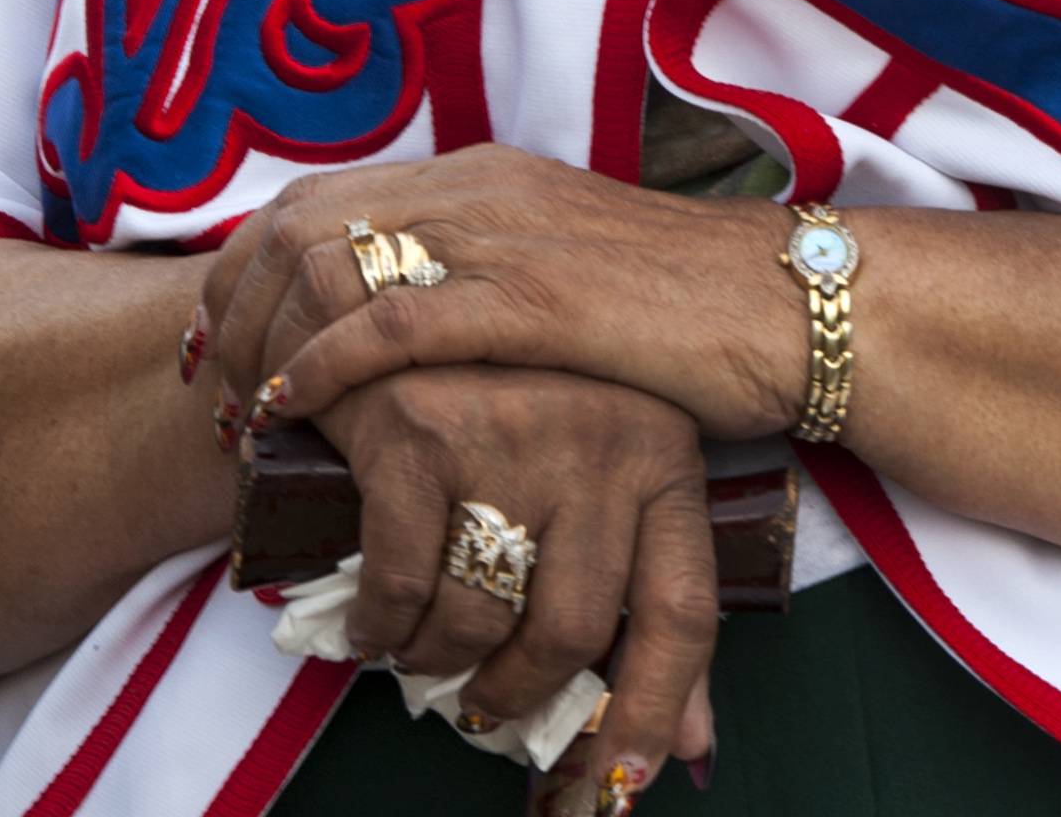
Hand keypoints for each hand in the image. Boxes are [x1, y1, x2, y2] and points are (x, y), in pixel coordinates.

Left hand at [193, 149, 804, 444]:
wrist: (785, 307)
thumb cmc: (683, 316)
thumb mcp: (561, 280)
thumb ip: (486, 289)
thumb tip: (411, 344)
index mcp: (481, 178)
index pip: (316, 200)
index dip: (244, 271)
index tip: (219, 347)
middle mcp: (476, 189)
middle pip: (295, 222)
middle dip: (231, 309)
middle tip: (212, 392)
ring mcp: (502, 237)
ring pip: (327, 263)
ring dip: (264, 346)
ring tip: (244, 418)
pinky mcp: (530, 298)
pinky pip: (391, 323)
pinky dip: (323, 369)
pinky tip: (292, 414)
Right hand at [312, 365, 719, 811]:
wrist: (410, 295)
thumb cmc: (519, 409)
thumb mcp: (608, 483)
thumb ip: (649, 606)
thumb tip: (688, 751)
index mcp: (665, 456)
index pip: (684, 613)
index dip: (655, 713)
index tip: (621, 788)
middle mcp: (605, 440)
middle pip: (573, 631)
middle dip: (517, 696)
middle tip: (484, 709)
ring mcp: (513, 433)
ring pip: (480, 618)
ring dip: (438, 663)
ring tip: (423, 653)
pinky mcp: (421, 432)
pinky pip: (399, 586)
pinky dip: (380, 631)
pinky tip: (372, 629)